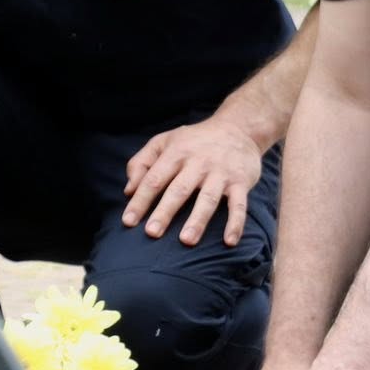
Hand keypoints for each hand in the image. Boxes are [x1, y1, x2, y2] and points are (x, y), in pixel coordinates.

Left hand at [123, 118, 264, 245]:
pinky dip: (236, 222)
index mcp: (176, 153)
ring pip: (208, 198)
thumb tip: (128, 191)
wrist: (239, 128)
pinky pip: (239, 204)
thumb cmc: (194, 141)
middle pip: (179, 189)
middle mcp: (199, 162)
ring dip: (197, 219)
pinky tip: (230, 241)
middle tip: (152, 233)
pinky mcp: (241, 181)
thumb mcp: (164, 141)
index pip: (154, 178)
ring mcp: (221, 172)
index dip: (140, 200)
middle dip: (165, 211)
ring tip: (186, 240)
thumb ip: (141, 163)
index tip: (128, 222)